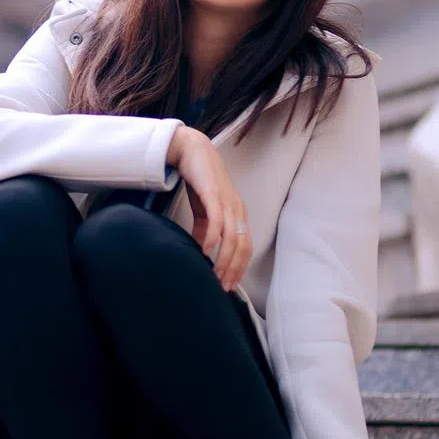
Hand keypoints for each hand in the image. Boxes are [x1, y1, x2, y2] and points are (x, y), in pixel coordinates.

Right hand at [166, 124, 251, 292]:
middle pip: (243, 246)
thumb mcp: (204, 208)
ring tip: (215, 274)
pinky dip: (213, 237)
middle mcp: (237, 210)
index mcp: (237, 214)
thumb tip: (204, 249)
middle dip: (234, 269)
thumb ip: (205, 228)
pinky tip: (205, 250)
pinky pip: (217, 219)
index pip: (245, 247)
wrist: (192, 150)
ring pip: (232, 237)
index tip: (229, 285)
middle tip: (223, 287)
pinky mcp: (213, 194)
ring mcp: (227, 202)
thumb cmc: (199, 180)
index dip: (239, 267)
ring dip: (225, 259)